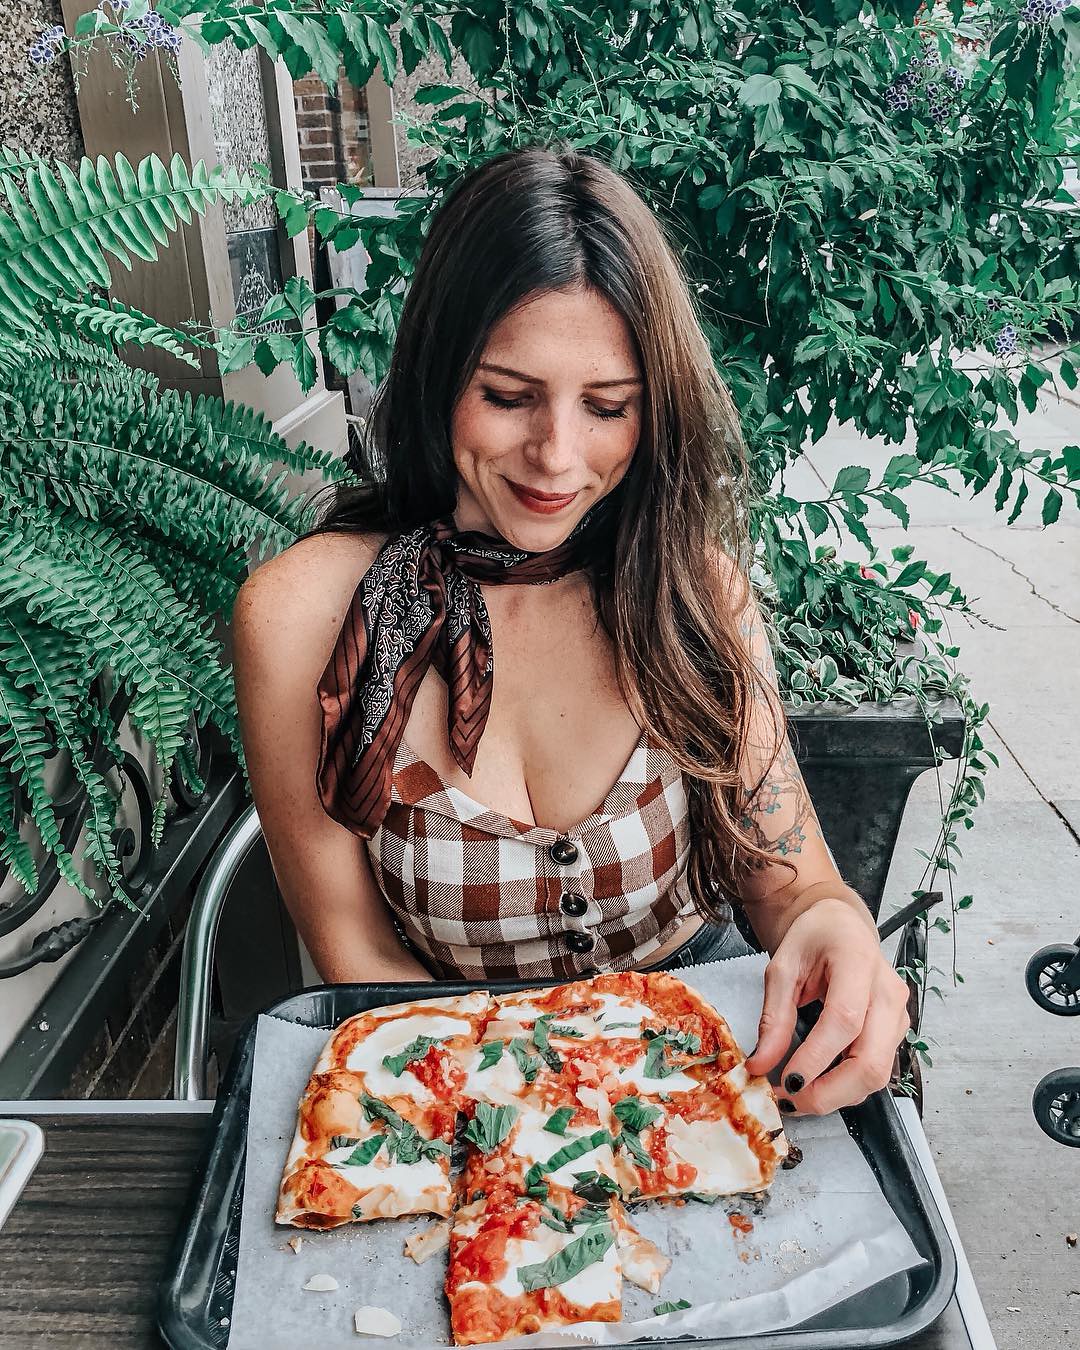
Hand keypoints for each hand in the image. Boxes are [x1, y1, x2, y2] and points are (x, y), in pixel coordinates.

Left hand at [743, 897, 910, 1114]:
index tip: (786, 1081)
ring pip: (877, 1075)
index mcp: (858, 962)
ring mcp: (899, 1015)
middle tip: (788, 1101)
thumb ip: (774, 1016)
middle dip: (829, 1092)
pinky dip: (846, 1087)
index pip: (845, 1020)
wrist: (842, 926)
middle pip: (871, 1061)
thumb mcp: (782, 967)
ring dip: (837, 1096)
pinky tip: (817, 1086)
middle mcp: (889, 992)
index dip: (817, 1058)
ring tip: (796, 1097)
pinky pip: (876, 1071)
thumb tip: (760, 1064)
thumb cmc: (813, 940)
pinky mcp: (897, 1032)